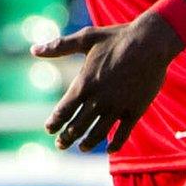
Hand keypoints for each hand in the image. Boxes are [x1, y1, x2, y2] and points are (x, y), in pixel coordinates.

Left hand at [32, 15, 183, 152]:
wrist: (152, 41)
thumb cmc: (117, 37)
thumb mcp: (86, 38)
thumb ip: (59, 46)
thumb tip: (33, 49)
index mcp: (84, 83)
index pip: (63, 111)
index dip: (54, 123)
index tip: (49, 129)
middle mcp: (99, 99)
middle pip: (77, 126)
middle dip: (66, 138)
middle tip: (61, 144)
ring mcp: (118, 107)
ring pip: (98, 134)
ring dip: (87, 143)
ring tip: (82, 147)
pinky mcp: (135, 110)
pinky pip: (123, 134)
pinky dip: (115, 144)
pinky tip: (110, 148)